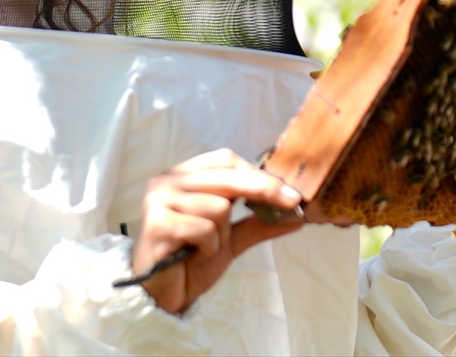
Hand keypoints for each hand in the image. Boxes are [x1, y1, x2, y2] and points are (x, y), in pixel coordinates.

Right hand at [133, 149, 304, 313]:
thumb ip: (258, 223)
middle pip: (227, 175)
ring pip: (219, 207)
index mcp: (183, 176)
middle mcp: (167, 181)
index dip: (258, 172)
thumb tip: (297, 214)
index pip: (226, 160)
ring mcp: (159, 200)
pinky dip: (207, 247)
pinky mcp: (158, 223)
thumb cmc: (190, 262)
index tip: (288, 191)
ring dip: (221, 235)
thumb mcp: (230, 239)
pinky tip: (191, 255)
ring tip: (203, 248)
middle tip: (293, 202)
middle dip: (264, 190)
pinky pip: (204, 229)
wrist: (161, 296)